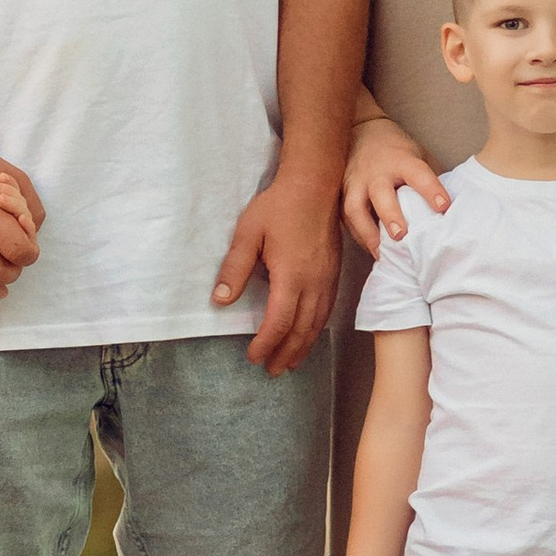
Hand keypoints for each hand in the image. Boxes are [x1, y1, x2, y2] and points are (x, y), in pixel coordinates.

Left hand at [212, 169, 340, 370]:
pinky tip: (309, 335)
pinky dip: (316, 330)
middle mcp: (314, 283)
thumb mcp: (248, 233)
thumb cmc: (279, 206)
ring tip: (290, 363)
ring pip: (317, 324)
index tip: (253, 357)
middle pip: (301, 330)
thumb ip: (235, 269)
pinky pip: (327, 311)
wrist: (316, 184)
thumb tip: (220, 300)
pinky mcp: (334, 273)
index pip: (279, 322)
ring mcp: (328, 279)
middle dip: (285, 354)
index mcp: (291, 276)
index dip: (266, 344)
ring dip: (303, 347)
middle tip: (271, 371)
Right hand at [342, 114, 448, 256]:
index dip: (431, 190)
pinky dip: (358, 235)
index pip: (418, 174)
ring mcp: (355, 182)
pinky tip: (371, 249)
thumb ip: (431, 179)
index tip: (444, 207)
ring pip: (355, 208)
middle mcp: (377, 172)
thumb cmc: (398, 150)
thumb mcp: (419, 155)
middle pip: (381, 193)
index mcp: (401, 160)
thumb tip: (452, 210)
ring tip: (380, 254)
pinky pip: (345, 218)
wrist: (362, 131)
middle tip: (401, 236)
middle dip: (390, 215)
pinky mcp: (341, 194)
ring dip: (367, 233)